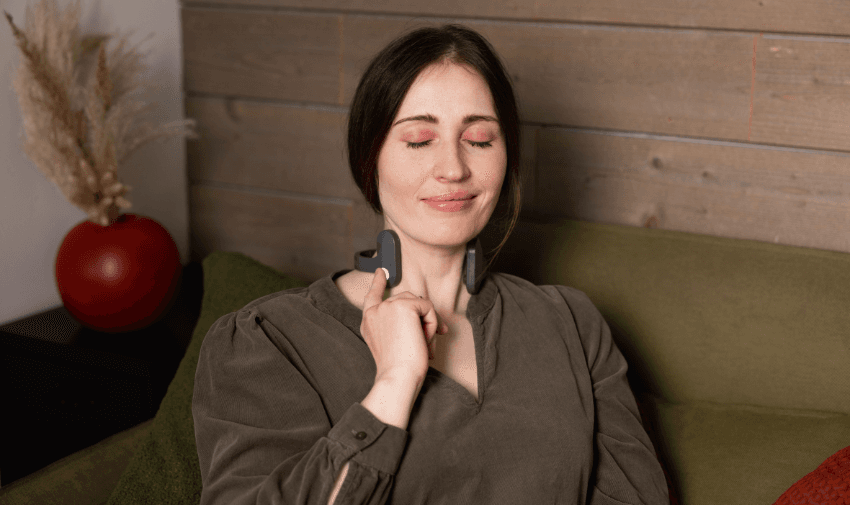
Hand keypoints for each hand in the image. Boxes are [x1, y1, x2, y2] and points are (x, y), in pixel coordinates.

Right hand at [360, 268, 448, 382]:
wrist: (398, 376)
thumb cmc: (399, 367)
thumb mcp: (394, 342)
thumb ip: (399, 324)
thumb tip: (423, 310)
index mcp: (369, 321)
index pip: (372, 295)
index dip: (378, 282)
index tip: (382, 272)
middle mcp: (375, 311)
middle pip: (407, 300)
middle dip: (422, 317)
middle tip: (428, 341)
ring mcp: (388, 306)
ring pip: (419, 304)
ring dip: (427, 323)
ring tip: (424, 344)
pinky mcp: (403, 306)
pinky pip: (428, 308)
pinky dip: (433, 324)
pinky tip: (425, 339)